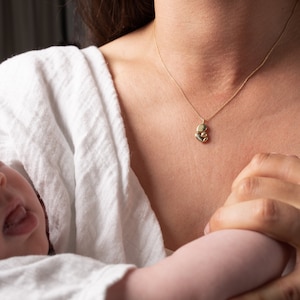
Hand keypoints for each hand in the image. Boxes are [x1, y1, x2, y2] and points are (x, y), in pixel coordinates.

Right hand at [207, 153, 299, 298]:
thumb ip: (267, 291)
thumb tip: (226, 294)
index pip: (265, 212)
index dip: (229, 219)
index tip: (212, 233)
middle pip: (253, 189)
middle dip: (227, 207)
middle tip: (221, 224)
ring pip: (260, 167)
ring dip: (237, 186)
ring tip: (234, 205)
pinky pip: (270, 158)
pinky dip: (252, 169)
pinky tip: (248, 187)